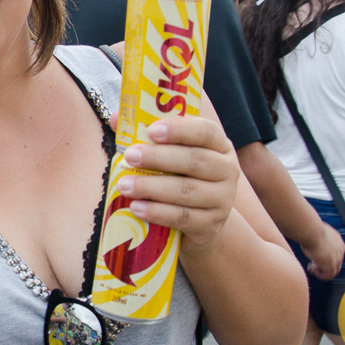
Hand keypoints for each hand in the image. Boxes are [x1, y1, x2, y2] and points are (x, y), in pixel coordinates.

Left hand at [114, 117, 237, 252]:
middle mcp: (227, 170)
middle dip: (159, 157)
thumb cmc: (180, 178)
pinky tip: (136, 207)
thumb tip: (116, 118)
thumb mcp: (170, 154)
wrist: (201, 223)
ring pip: (187, 191)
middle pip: (195, 160)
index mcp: (219, 145)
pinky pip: (183, 217)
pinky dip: (158, 212)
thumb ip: (146, 134)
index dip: (179, 129)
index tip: (151, 130)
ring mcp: (222, 200)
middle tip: (130, 156)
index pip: (206, 131)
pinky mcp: (211, 226)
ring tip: (124, 185)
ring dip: (152, 187)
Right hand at [300, 221, 344, 280]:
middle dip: (323, 264)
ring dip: (321, 270)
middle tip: (312, 262)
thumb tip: (312, 237)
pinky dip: (319, 275)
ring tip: (311, 267)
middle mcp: (340, 250)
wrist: (312, 231)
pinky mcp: (331, 266)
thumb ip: (318, 238)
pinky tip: (311, 268)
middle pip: (335, 263)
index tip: (315, 255)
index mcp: (338, 241)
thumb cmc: (311, 229)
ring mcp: (337, 259)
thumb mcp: (317, 233)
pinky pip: (328, 276)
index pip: (335, 253)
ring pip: (332, 271)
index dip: (325, 256)